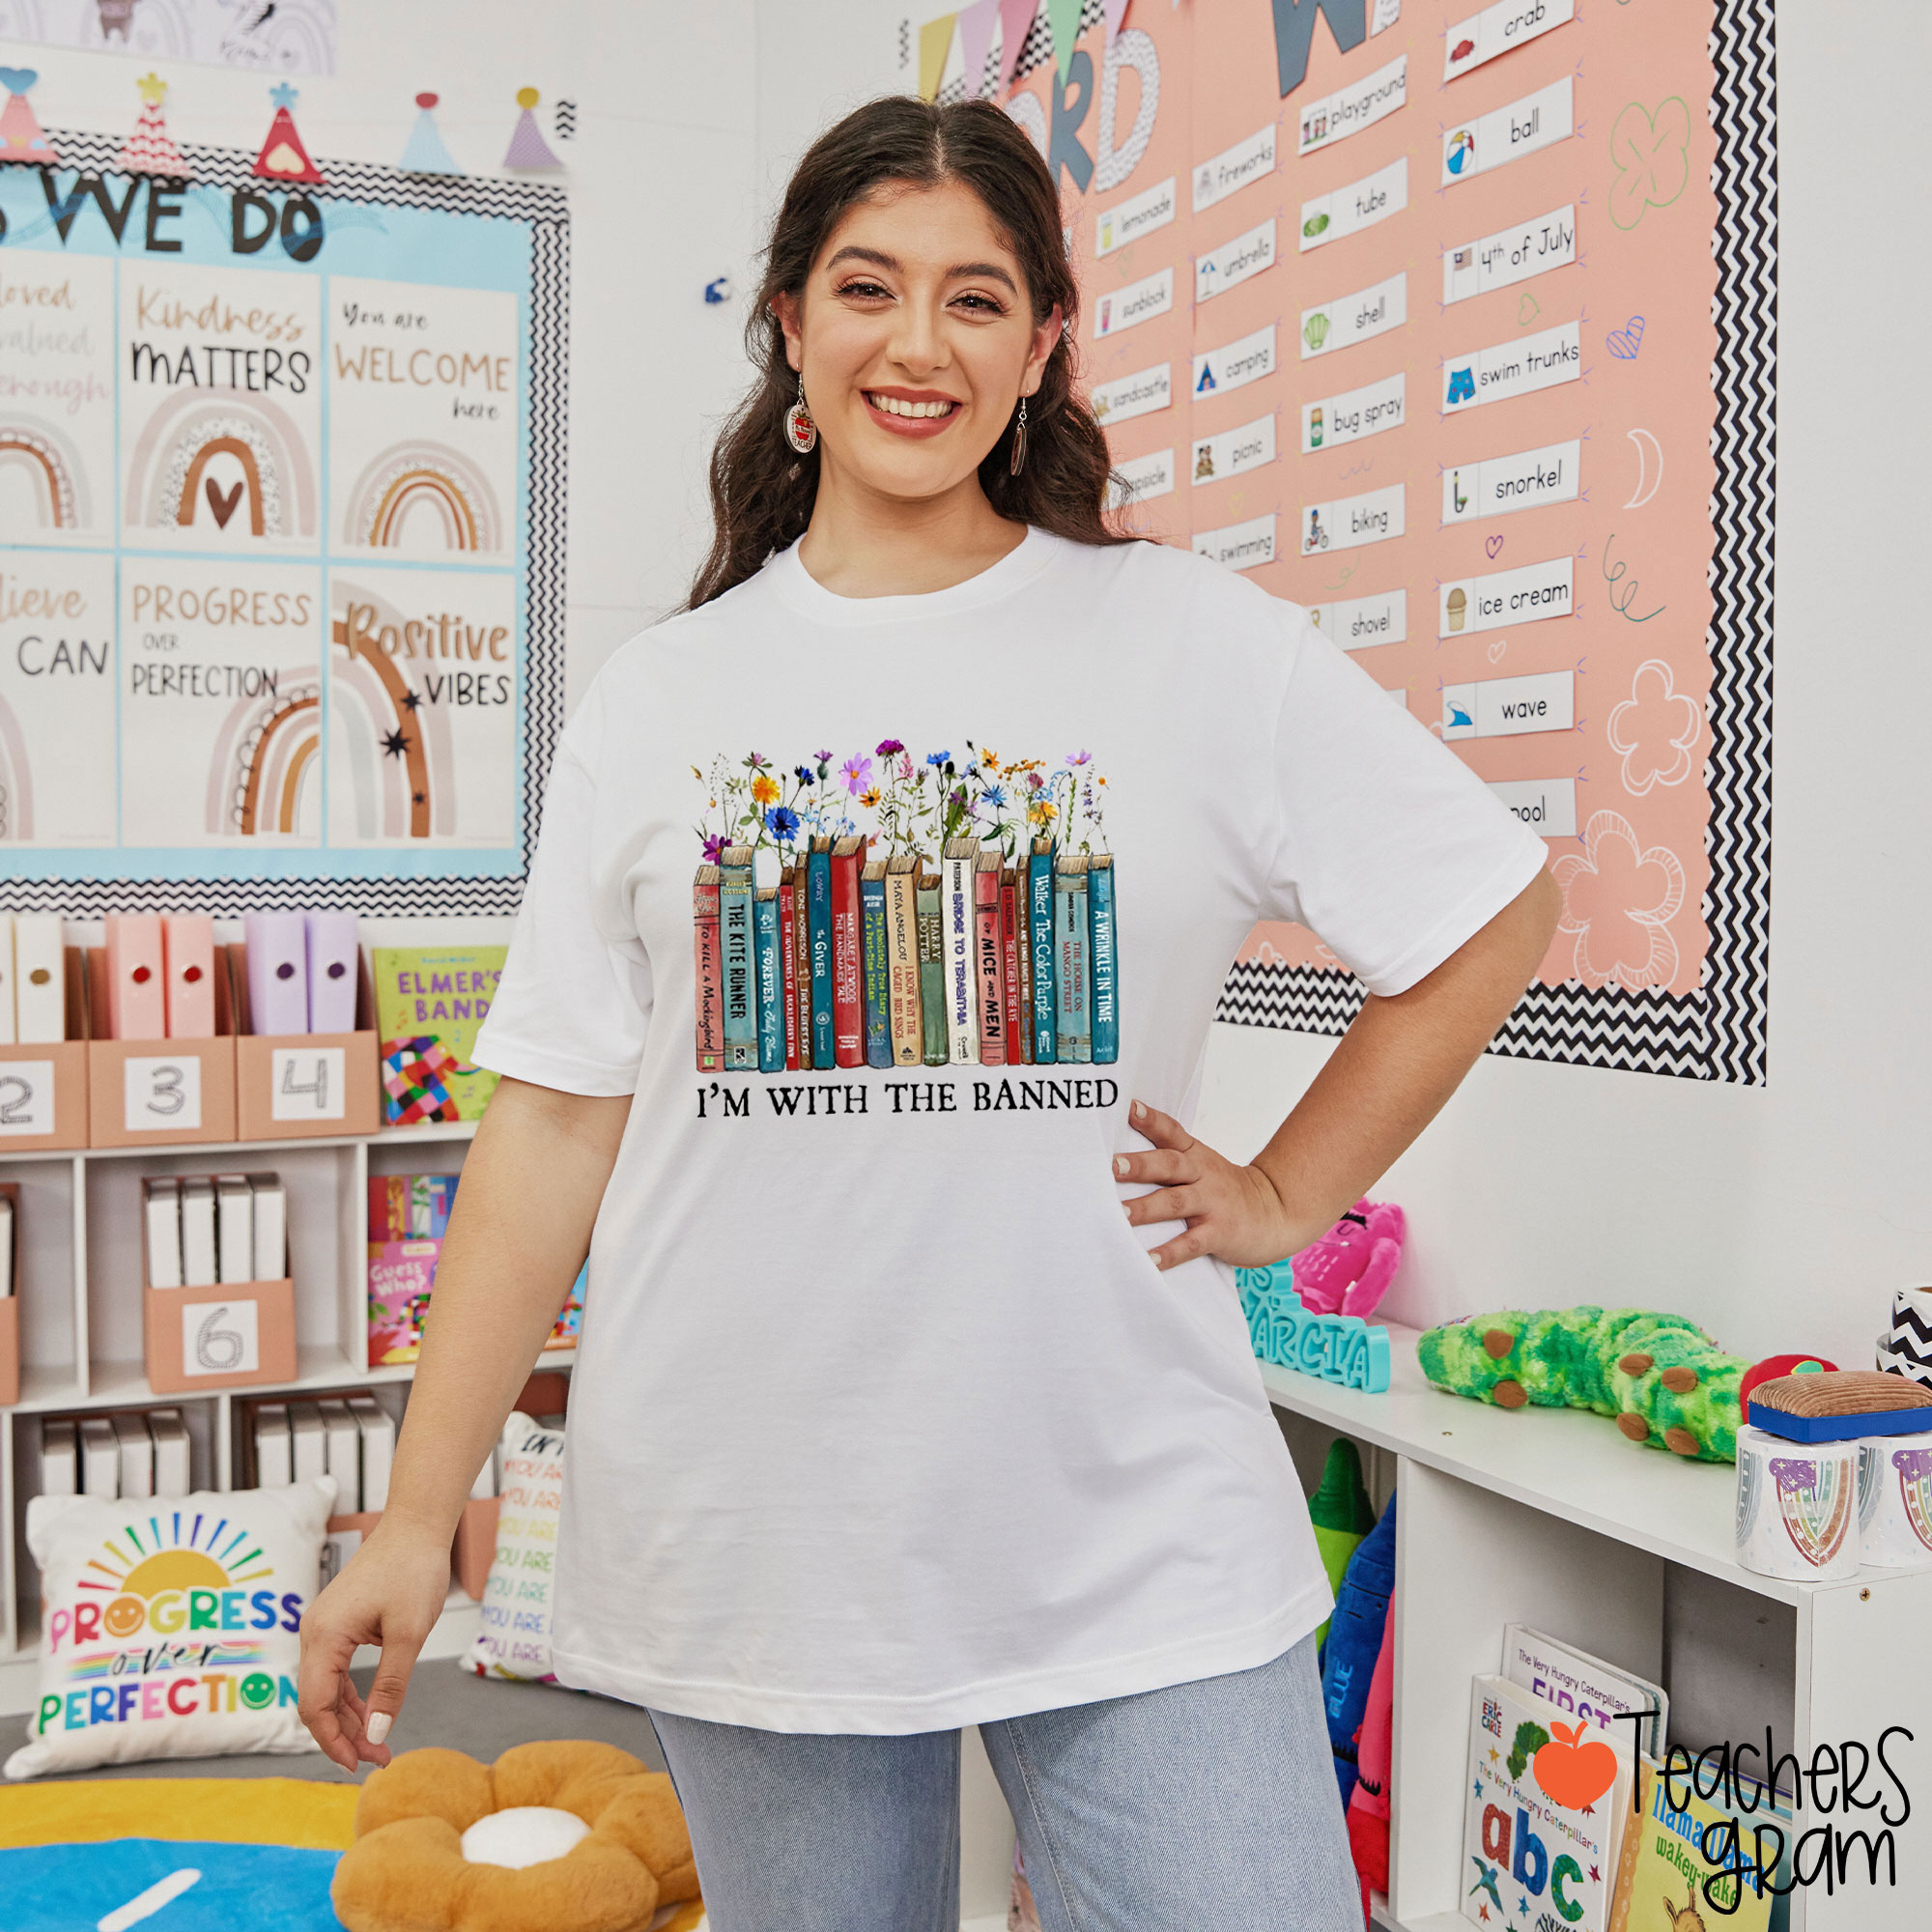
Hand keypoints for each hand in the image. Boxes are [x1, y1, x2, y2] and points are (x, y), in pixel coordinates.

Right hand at [297, 1519, 452, 1772]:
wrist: (416, 1526)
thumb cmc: (414, 1571)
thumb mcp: (409, 1634)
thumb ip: (390, 1686)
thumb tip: (375, 1734)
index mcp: (323, 1636)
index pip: (314, 1705)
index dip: (334, 1741)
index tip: (360, 1765)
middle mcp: (314, 1633)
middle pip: (317, 1701)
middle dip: (345, 1734)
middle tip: (380, 1757)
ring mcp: (323, 1627)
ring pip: (326, 1688)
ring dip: (350, 1718)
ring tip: (378, 1744)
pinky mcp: (337, 1624)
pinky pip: (336, 1671)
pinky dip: (352, 1695)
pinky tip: (372, 1713)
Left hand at [1116, 1098, 1315, 1271]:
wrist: (1275, 1212)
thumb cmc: (1225, 1190)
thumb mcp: (1202, 1164)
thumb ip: (1168, 1156)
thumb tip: (1119, 1155)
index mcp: (1195, 1155)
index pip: (1171, 1132)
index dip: (1150, 1119)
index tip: (1128, 1108)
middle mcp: (1203, 1175)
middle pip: (1169, 1165)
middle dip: (1140, 1165)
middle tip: (1112, 1166)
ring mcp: (1212, 1204)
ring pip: (1175, 1203)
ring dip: (1146, 1209)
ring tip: (1119, 1214)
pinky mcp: (1219, 1233)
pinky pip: (1191, 1244)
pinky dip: (1169, 1253)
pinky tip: (1148, 1260)